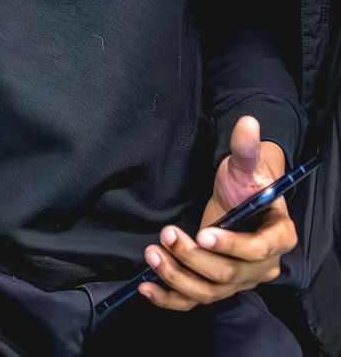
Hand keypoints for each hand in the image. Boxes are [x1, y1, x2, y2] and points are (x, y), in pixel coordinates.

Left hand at [140, 115, 296, 311]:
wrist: (238, 196)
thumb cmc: (246, 181)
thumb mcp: (245, 165)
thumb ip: (245, 148)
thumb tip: (248, 123)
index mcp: (278, 236)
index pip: (258, 250)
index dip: (231, 245)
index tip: (203, 233)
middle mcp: (262, 267)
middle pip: (228, 274)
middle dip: (194, 257)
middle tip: (167, 233)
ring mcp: (239, 280)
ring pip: (210, 292)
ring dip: (178, 276)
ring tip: (153, 253)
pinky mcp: (217, 286)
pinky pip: (195, 302)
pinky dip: (170, 299)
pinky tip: (146, 288)